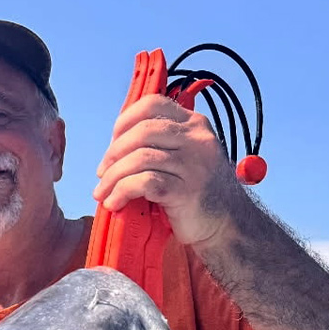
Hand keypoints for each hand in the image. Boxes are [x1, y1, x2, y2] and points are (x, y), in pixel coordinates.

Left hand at [92, 94, 245, 247]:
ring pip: (140, 158)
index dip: (125, 121)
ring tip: (102, 193)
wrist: (225, 225)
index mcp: (194, 124)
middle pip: (142, 131)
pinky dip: (122, 192)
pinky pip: (144, 182)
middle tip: (102, 174)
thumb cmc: (196, 193)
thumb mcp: (184, 157)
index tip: (112, 144)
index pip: (153, 104)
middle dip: (113, 154)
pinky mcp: (187, 190)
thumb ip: (161, 144)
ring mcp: (194, 164)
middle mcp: (197, 138)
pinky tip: (114, 203)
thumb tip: (115, 146)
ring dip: (112, 177)